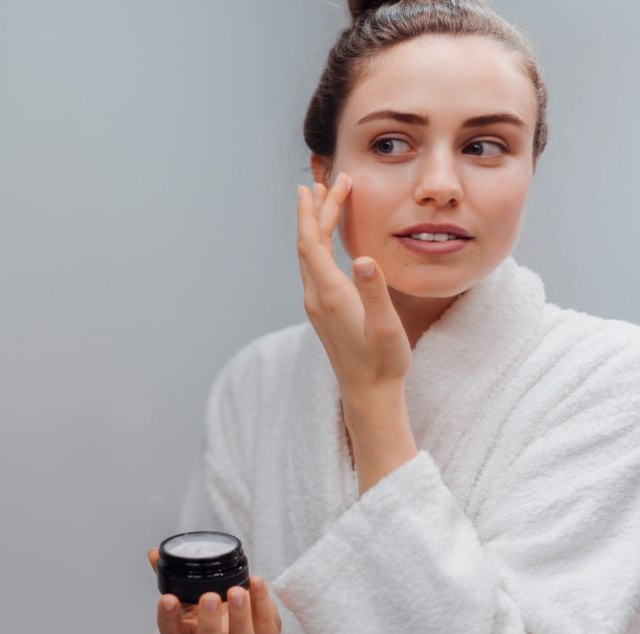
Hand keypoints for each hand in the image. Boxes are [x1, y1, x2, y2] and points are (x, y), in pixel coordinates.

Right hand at [148, 548, 279, 633]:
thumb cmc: (211, 614)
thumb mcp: (189, 599)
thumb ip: (174, 577)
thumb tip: (154, 553)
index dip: (168, 619)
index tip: (167, 598)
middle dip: (209, 623)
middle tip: (209, 596)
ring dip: (240, 617)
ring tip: (237, 590)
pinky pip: (266, 626)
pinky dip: (262, 602)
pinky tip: (256, 581)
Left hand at [295, 173, 410, 401]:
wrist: (368, 394)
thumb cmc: (382, 362)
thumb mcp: (385, 326)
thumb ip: (375, 291)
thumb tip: (363, 259)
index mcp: (329, 294)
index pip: (312, 243)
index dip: (311, 213)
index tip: (315, 185)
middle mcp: (316, 297)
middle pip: (308, 244)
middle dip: (317, 210)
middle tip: (329, 180)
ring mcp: (317, 304)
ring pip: (309, 255)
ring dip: (315, 225)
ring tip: (323, 198)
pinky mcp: (323, 310)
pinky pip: (315, 267)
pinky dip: (319, 244)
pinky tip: (328, 238)